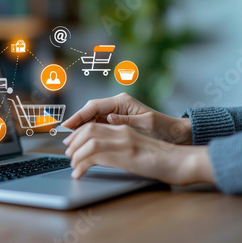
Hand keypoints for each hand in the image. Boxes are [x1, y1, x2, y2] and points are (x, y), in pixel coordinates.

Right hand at [62, 93, 191, 144]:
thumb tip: (108, 118)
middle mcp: (116, 105)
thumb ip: (125, 121)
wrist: (175, 134)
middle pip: (89, 111)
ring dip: (81, 128)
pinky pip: (98, 124)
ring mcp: (116, 113)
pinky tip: (83, 140)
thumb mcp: (145, 125)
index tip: (67, 125)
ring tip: (71, 140)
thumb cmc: (163, 129)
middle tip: (66, 136)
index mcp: (122, 102)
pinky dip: (89, 132)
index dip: (78, 116)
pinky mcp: (116, 121)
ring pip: (92, 118)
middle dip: (77, 122)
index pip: (93, 106)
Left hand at [63, 122, 213, 184]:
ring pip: (89, 142)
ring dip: (76, 154)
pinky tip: (79, 173)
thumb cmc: (161, 158)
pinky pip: (95, 157)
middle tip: (67, 154)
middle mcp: (122, 131)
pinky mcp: (126, 155)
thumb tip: (101, 153)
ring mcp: (124, 142)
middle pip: (87, 129)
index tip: (69, 142)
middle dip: (73, 142)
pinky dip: (82, 165)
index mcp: (124, 128)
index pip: (93, 124)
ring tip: (73, 165)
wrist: (180, 162)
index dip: (77, 132)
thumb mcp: (137, 146)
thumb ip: (120, 144)